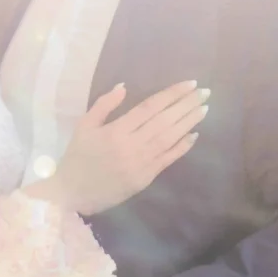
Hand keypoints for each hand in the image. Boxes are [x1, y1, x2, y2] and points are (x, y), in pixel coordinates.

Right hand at [51, 81, 208, 215]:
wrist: (72, 193)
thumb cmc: (77, 156)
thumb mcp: (84, 125)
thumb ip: (104, 104)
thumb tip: (124, 86)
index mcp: (116, 130)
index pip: (150, 107)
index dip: (171, 94)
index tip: (189, 83)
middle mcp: (132, 145)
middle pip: (165, 120)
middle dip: (186, 104)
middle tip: (205, 92)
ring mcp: (141, 163)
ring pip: (170, 138)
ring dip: (188, 122)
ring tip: (204, 108)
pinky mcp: (145, 178)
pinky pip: (168, 159)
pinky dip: (182, 147)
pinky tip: (194, 134)